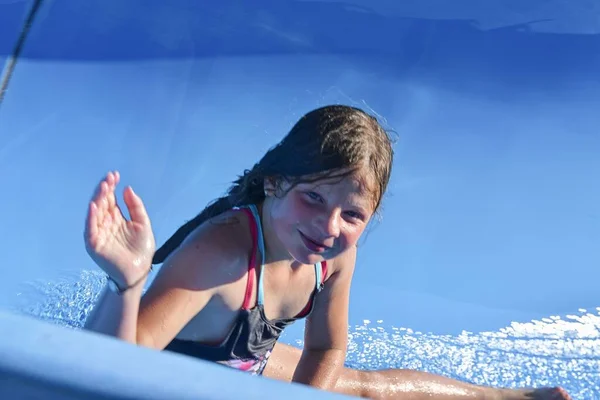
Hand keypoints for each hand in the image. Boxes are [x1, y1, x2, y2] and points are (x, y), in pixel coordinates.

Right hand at [84, 171, 155, 287]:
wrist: (139, 270)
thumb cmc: (141, 249)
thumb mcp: (143, 224)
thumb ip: (136, 206)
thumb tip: (127, 188)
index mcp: (116, 218)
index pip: (110, 199)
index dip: (111, 186)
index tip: (115, 175)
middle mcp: (105, 223)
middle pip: (102, 203)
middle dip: (104, 190)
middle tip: (109, 178)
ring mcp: (98, 232)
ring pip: (95, 212)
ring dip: (98, 199)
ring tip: (103, 187)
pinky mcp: (94, 243)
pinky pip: (90, 228)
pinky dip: (91, 217)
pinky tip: (95, 205)